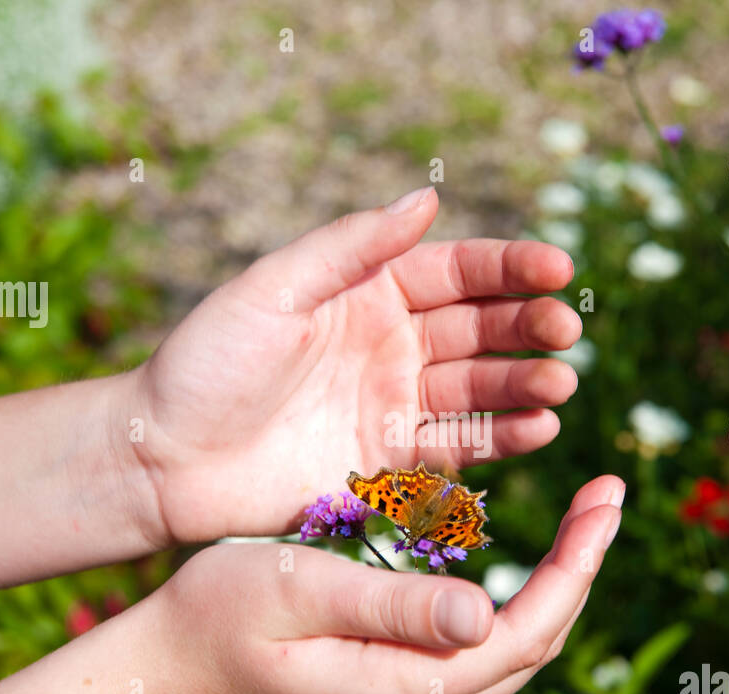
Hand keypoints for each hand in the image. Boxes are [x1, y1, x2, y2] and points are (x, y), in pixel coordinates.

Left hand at [123, 187, 581, 544]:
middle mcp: (390, 344)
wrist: (164, 459)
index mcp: (366, 291)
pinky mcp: (389, 460)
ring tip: (559, 383)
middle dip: (527, 326)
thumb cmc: (206, 364)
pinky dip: (502, 437)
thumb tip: (428, 199)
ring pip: (478, 388)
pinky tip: (539, 428)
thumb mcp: (272, 291)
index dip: (510, 269)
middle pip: (479, 329)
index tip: (558, 269)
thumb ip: (350, 248)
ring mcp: (393, 403)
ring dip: (524, 383)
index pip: (456, 272)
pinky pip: (459, 444)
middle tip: (564, 330)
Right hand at [153, 476, 622, 693]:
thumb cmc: (215, 620)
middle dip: (579, 569)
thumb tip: (487, 613)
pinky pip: (479, 661)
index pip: (525, 632)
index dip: (577, 563)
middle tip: (608, 494)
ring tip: (580, 520)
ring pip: (511, 657)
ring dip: (554, 589)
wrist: (166, 681)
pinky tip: (523, 563)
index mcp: (402, 693)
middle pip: (533, 649)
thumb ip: (392, 605)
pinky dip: (514, 607)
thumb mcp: (299, 592)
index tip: (607, 495)